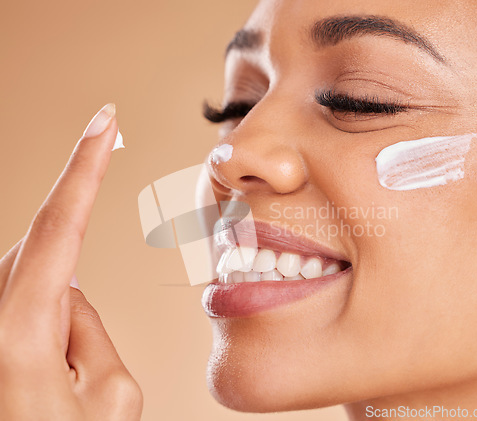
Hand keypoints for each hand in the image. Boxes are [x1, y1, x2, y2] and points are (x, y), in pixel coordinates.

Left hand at [0, 104, 142, 420]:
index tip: (105, 122)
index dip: (86, 165)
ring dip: (66, 334)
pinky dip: (51, 340)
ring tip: (60, 394)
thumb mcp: (111, 401)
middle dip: (81, 304)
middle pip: (50, 266)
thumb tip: (68, 295)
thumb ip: (93, 334)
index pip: (60, 223)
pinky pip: (29, 316)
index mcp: (15, 334)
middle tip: (84, 375)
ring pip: (42, 293)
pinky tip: (44, 387)